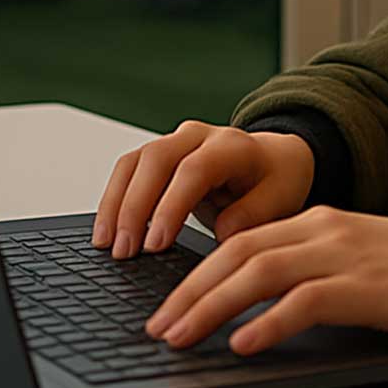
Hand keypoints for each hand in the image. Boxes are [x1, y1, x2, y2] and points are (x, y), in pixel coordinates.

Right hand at [92, 120, 314, 257]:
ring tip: (107, 245)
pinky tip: (107, 230)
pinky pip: (128, 170)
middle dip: (135, 208)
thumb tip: (222, 234)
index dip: (171, 206)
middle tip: (124, 251)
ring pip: (135, 162)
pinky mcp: (159, 154)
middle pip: (156, 160)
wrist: (275, 159)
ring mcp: (176, 141)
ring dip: (115, 204)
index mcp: (233, 146)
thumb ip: (253, 216)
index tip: (156, 244)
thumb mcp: (280, 200)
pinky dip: (113, 199)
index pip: (194, 170)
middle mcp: (200, 136)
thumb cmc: (277, 181)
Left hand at [143, 206, 387, 355]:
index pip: (241, 240)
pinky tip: (242, 343)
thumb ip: (316, 275)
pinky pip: (304, 301)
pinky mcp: (368, 285)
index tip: (167, 305)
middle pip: (236, 252)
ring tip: (180, 336)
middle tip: (156, 327)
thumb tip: (263, 310)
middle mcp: (326, 229)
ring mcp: (346, 254)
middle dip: (188, 291)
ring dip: (210, 306)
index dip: (195, 273)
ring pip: (258, 271)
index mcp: (322, 221)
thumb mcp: (363, 263)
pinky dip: (267, 322)